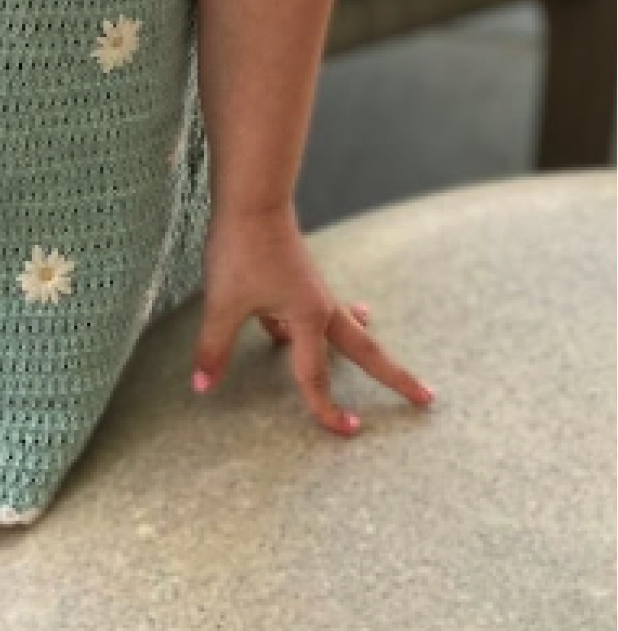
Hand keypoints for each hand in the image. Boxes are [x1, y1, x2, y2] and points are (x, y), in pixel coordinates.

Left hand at [192, 208, 437, 436]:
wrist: (251, 199)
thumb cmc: (241, 248)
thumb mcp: (223, 302)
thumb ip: (214, 347)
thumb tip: (201, 387)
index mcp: (307, 318)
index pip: (316, 376)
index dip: (327, 409)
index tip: (349, 431)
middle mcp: (318, 306)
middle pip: (365, 349)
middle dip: (395, 376)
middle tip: (427, 396)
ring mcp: (310, 290)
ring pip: (344, 326)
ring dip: (363, 341)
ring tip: (384, 346)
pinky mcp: (295, 276)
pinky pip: (312, 310)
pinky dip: (320, 323)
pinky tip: (306, 322)